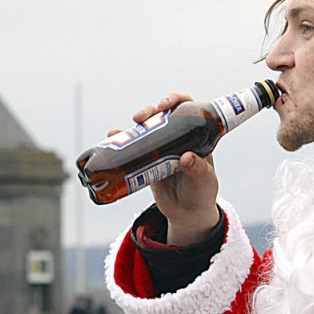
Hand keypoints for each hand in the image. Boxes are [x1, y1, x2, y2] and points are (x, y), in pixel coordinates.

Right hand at [129, 93, 219, 245]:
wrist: (186, 214)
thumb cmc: (201, 193)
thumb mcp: (203, 181)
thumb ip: (198, 169)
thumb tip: (186, 157)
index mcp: (195, 135)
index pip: (187, 108)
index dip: (175, 100)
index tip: (164, 104)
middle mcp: (177, 137)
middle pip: (162, 114)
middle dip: (149, 111)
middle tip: (140, 118)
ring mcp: (161, 148)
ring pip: (145, 128)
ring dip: (132, 125)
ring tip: (119, 131)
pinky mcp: (147, 161)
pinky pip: (132, 147)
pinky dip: (120, 140)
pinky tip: (110, 137)